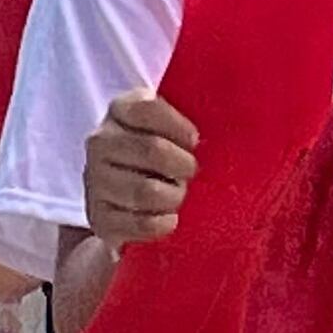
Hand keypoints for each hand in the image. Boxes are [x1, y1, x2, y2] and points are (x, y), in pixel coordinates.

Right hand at [85, 89, 198, 243]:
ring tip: (180, 197)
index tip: (195, 141)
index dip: (180, 127)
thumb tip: (238, 120)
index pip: (148, 109)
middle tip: (191, 173)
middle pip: (152, 149)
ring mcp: (94, 180)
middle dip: (184, 165)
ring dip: (174, 197)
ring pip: (145, 190)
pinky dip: (163, 224)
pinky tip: (169, 218)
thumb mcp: (172, 125)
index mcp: (121, 111)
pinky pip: (140, 223)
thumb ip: (196, 113)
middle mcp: (100, 142)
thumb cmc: (164, 157)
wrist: (127, 200)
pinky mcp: (98, 217)